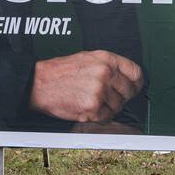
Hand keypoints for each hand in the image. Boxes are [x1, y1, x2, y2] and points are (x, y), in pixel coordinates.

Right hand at [29, 50, 143, 122]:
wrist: (39, 83)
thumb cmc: (60, 71)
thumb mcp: (87, 57)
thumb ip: (108, 65)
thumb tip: (126, 77)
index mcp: (105, 59)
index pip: (136, 73)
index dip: (136, 83)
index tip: (133, 88)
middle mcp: (104, 74)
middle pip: (128, 92)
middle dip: (120, 97)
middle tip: (107, 97)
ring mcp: (99, 92)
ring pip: (118, 106)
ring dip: (108, 107)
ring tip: (91, 101)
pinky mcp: (92, 108)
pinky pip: (106, 117)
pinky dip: (99, 116)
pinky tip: (87, 108)